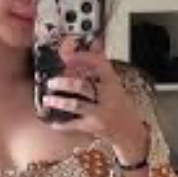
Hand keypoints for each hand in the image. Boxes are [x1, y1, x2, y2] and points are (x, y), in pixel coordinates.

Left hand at [43, 37, 148, 164]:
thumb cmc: (120, 107)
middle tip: (51, 82)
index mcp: (112, 84)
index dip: (83, 58)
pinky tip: (53, 122)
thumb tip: (93, 44)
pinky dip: (62, 124)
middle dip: (63, 83)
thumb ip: (101, 69)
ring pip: (76, 105)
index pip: (99, 65)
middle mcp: (107, 97)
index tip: (69, 56)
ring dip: (59, 101)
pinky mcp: (94, 127)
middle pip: (82, 86)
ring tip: (47, 100)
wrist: (131, 133)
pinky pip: (74, 124)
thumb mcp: (115, 87)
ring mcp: (100, 113)